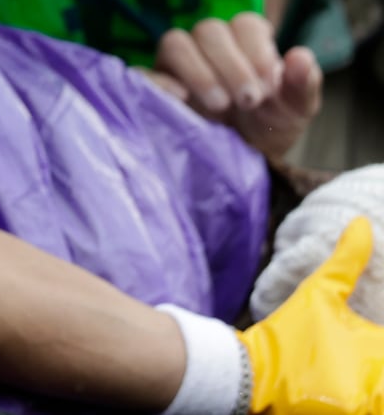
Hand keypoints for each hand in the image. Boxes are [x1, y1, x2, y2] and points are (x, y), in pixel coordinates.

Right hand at [153, 12, 322, 159]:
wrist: (243, 159)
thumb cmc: (269, 126)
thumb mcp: (295, 110)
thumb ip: (303, 84)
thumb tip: (300, 56)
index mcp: (245, 42)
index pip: (245, 24)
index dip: (257, 50)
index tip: (269, 87)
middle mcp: (208, 46)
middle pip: (209, 30)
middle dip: (231, 65)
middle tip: (248, 101)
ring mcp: (177, 64)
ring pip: (174, 43)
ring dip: (198, 71)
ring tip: (220, 105)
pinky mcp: (154, 86)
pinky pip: (145, 72)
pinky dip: (159, 81)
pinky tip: (181, 99)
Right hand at [242, 218, 383, 412]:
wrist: (249, 375)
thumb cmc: (287, 334)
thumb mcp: (318, 294)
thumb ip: (346, 261)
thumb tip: (362, 223)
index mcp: (380, 350)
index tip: (378, 333)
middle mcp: (379, 386)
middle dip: (382, 365)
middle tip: (371, 355)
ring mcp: (365, 408)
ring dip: (378, 386)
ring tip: (365, 371)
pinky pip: (370, 409)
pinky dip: (367, 402)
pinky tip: (356, 390)